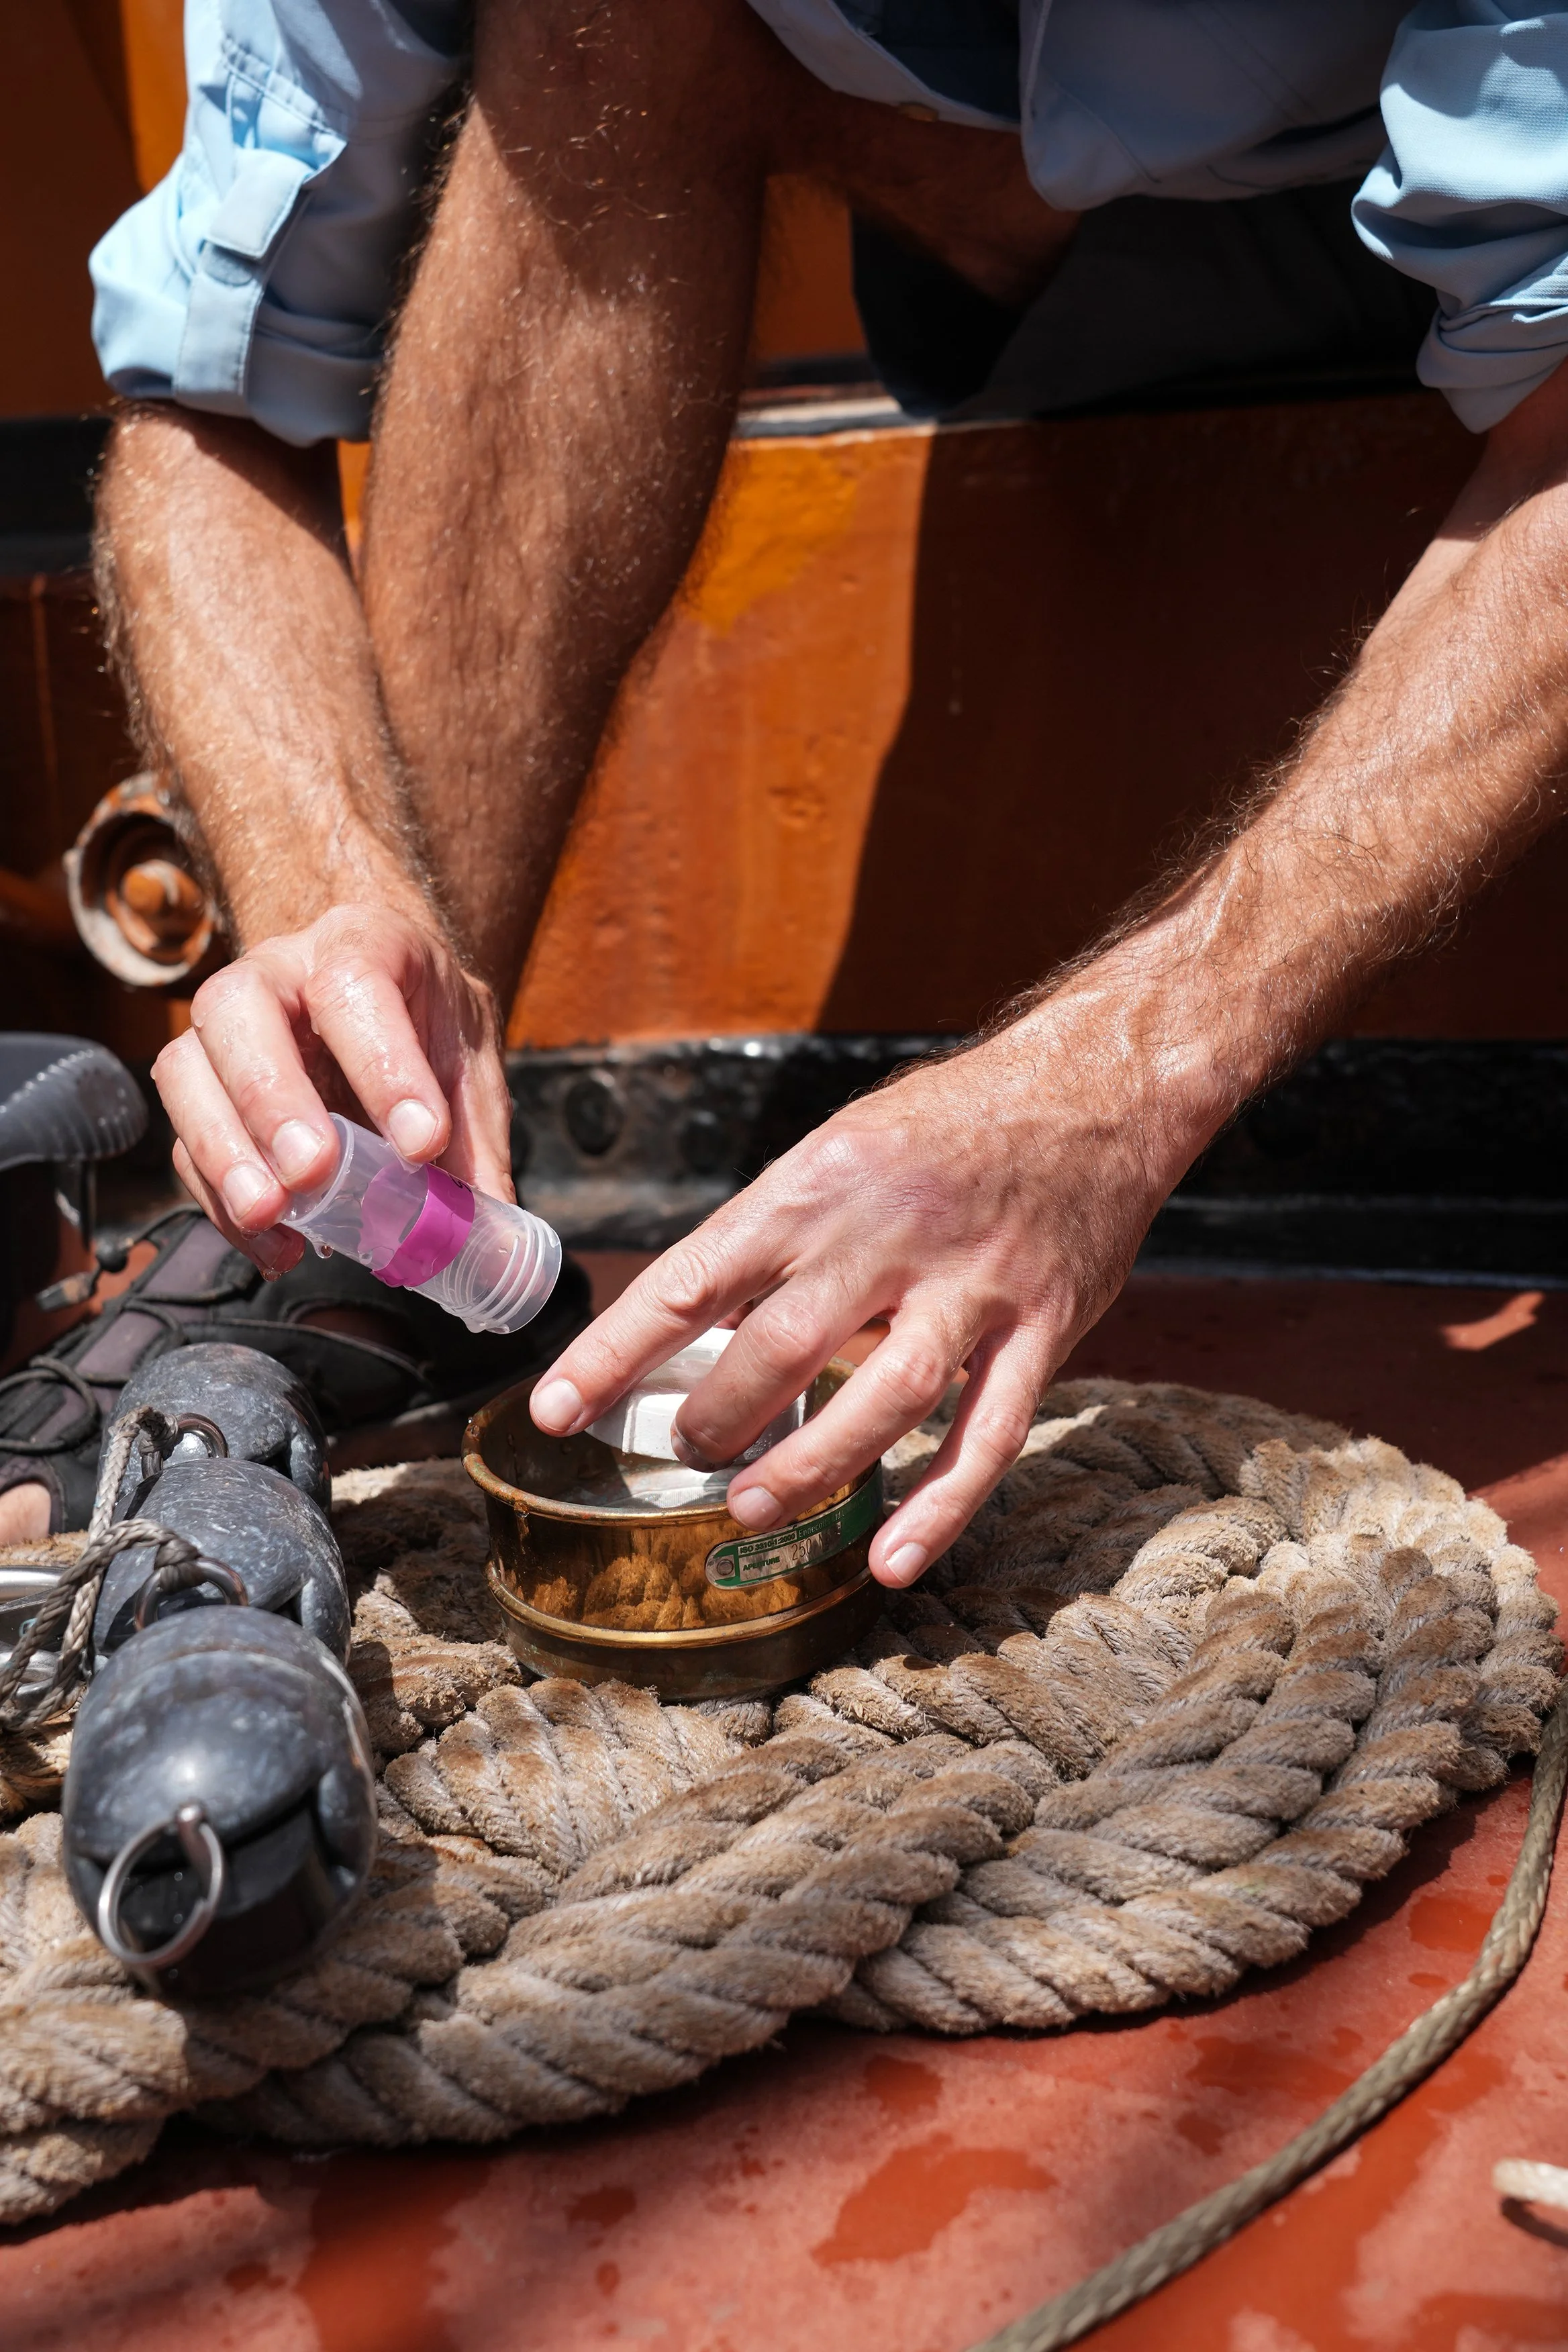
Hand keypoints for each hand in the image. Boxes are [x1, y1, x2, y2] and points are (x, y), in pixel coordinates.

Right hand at [152, 903, 513, 1273]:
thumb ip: (477, 1146)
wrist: (387, 994)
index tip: (421, 1143)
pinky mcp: (202, 1090)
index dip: (383, 1064)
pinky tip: (274, 1242)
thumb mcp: (468, 1063)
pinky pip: (184, 1141)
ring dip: (223, 1151)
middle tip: (312, 1172)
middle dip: (270, 1097)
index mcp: (360, 943)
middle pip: (237, 1008)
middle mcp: (276, 972)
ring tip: (271, 1213)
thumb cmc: (425, 1022)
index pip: (354, 982)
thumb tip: (498, 1246)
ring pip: (186, 1070)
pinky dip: (220, 1198)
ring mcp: (224, 1027)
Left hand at [530, 1012, 1191, 1585]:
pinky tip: (891, 1560)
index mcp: (818, 1183)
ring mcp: (972, 1286)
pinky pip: (986, 1434)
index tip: (557, 1409)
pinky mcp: (1043, 1329)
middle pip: (778, 1347)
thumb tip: (696, 1317)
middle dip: (716, 1416)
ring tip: (750, 1506)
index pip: (693, 1278)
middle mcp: (888, 1233)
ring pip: (881, 1398)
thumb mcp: (844, 1146)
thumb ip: (780, 1232)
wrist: (1097, 1084)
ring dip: (808, 1466)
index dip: (616, 1353)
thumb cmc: (951, 1122)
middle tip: (686, 1452)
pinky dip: (939, 1505)